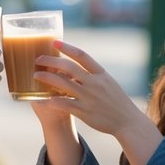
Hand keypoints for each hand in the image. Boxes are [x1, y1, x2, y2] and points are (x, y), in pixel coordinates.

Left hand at [34, 41, 162, 164]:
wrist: (128, 122)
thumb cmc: (117, 101)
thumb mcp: (109, 83)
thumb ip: (94, 75)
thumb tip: (79, 66)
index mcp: (101, 74)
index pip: (82, 56)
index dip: (67, 48)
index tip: (55, 42)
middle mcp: (94, 83)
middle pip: (68, 67)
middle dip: (51, 61)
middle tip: (38, 60)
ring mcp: (89, 97)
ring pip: (62, 84)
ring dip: (47, 78)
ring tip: (36, 75)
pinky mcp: (84, 112)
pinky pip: (64, 104)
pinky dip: (52, 100)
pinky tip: (43, 98)